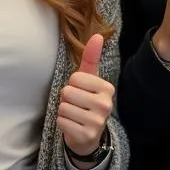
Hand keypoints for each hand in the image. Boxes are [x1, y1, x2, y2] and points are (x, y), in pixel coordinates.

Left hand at [57, 34, 113, 159]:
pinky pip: (62, 121)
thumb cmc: (86, 100)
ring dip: (64, 111)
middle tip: (76, 104)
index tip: (81, 91)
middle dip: (66, 98)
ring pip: (63, 107)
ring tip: (74, 115)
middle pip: (67, 92)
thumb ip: (91, 57)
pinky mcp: (87, 136)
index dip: (72, 84)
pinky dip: (62, 123)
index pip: (75, 78)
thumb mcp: (89, 78)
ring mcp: (98, 122)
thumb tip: (97, 34)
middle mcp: (106, 105)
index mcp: (107, 88)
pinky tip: (72, 125)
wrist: (88, 134)